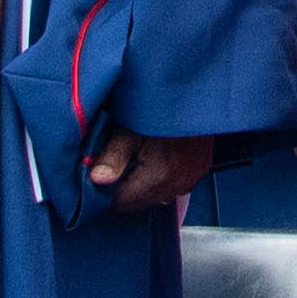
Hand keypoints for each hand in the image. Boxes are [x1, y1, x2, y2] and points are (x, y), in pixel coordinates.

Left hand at [75, 123, 249, 220]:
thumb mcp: (130, 128)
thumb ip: (113, 157)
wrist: (197, 94)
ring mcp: (192, 178)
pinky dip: (162, 179)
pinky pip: (173, 187)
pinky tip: (157, 159)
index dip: (108, 190)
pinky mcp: (199, 171)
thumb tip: (97, 179)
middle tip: (121, 161)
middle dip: (126, 188)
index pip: (122, 202)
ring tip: (139, 158)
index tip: (105, 171)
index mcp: (160, 175)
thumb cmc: (160, 107)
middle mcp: (179, 183)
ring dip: (144, 185)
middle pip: (139, 203)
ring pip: (156, 197)